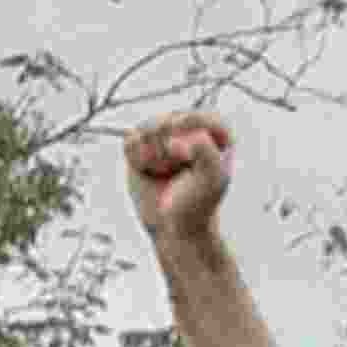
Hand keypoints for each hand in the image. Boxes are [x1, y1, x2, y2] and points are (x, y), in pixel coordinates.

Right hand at [123, 109, 235, 240]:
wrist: (172, 228)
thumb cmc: (196, 204)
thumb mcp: (211, 179)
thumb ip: (205, 150)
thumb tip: (176, 133)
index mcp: (215, 140)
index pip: (206, 118)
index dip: (193, 124)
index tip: (185, 142)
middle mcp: (189, 134)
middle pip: (172, 119)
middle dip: (169, 143)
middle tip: (176, 166)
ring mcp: (163, 139)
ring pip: (148, 126)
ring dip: (153, 151)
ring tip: (163, 171)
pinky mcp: (141, 148)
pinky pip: (131, 139)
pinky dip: (137, 156)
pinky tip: (148, 171)